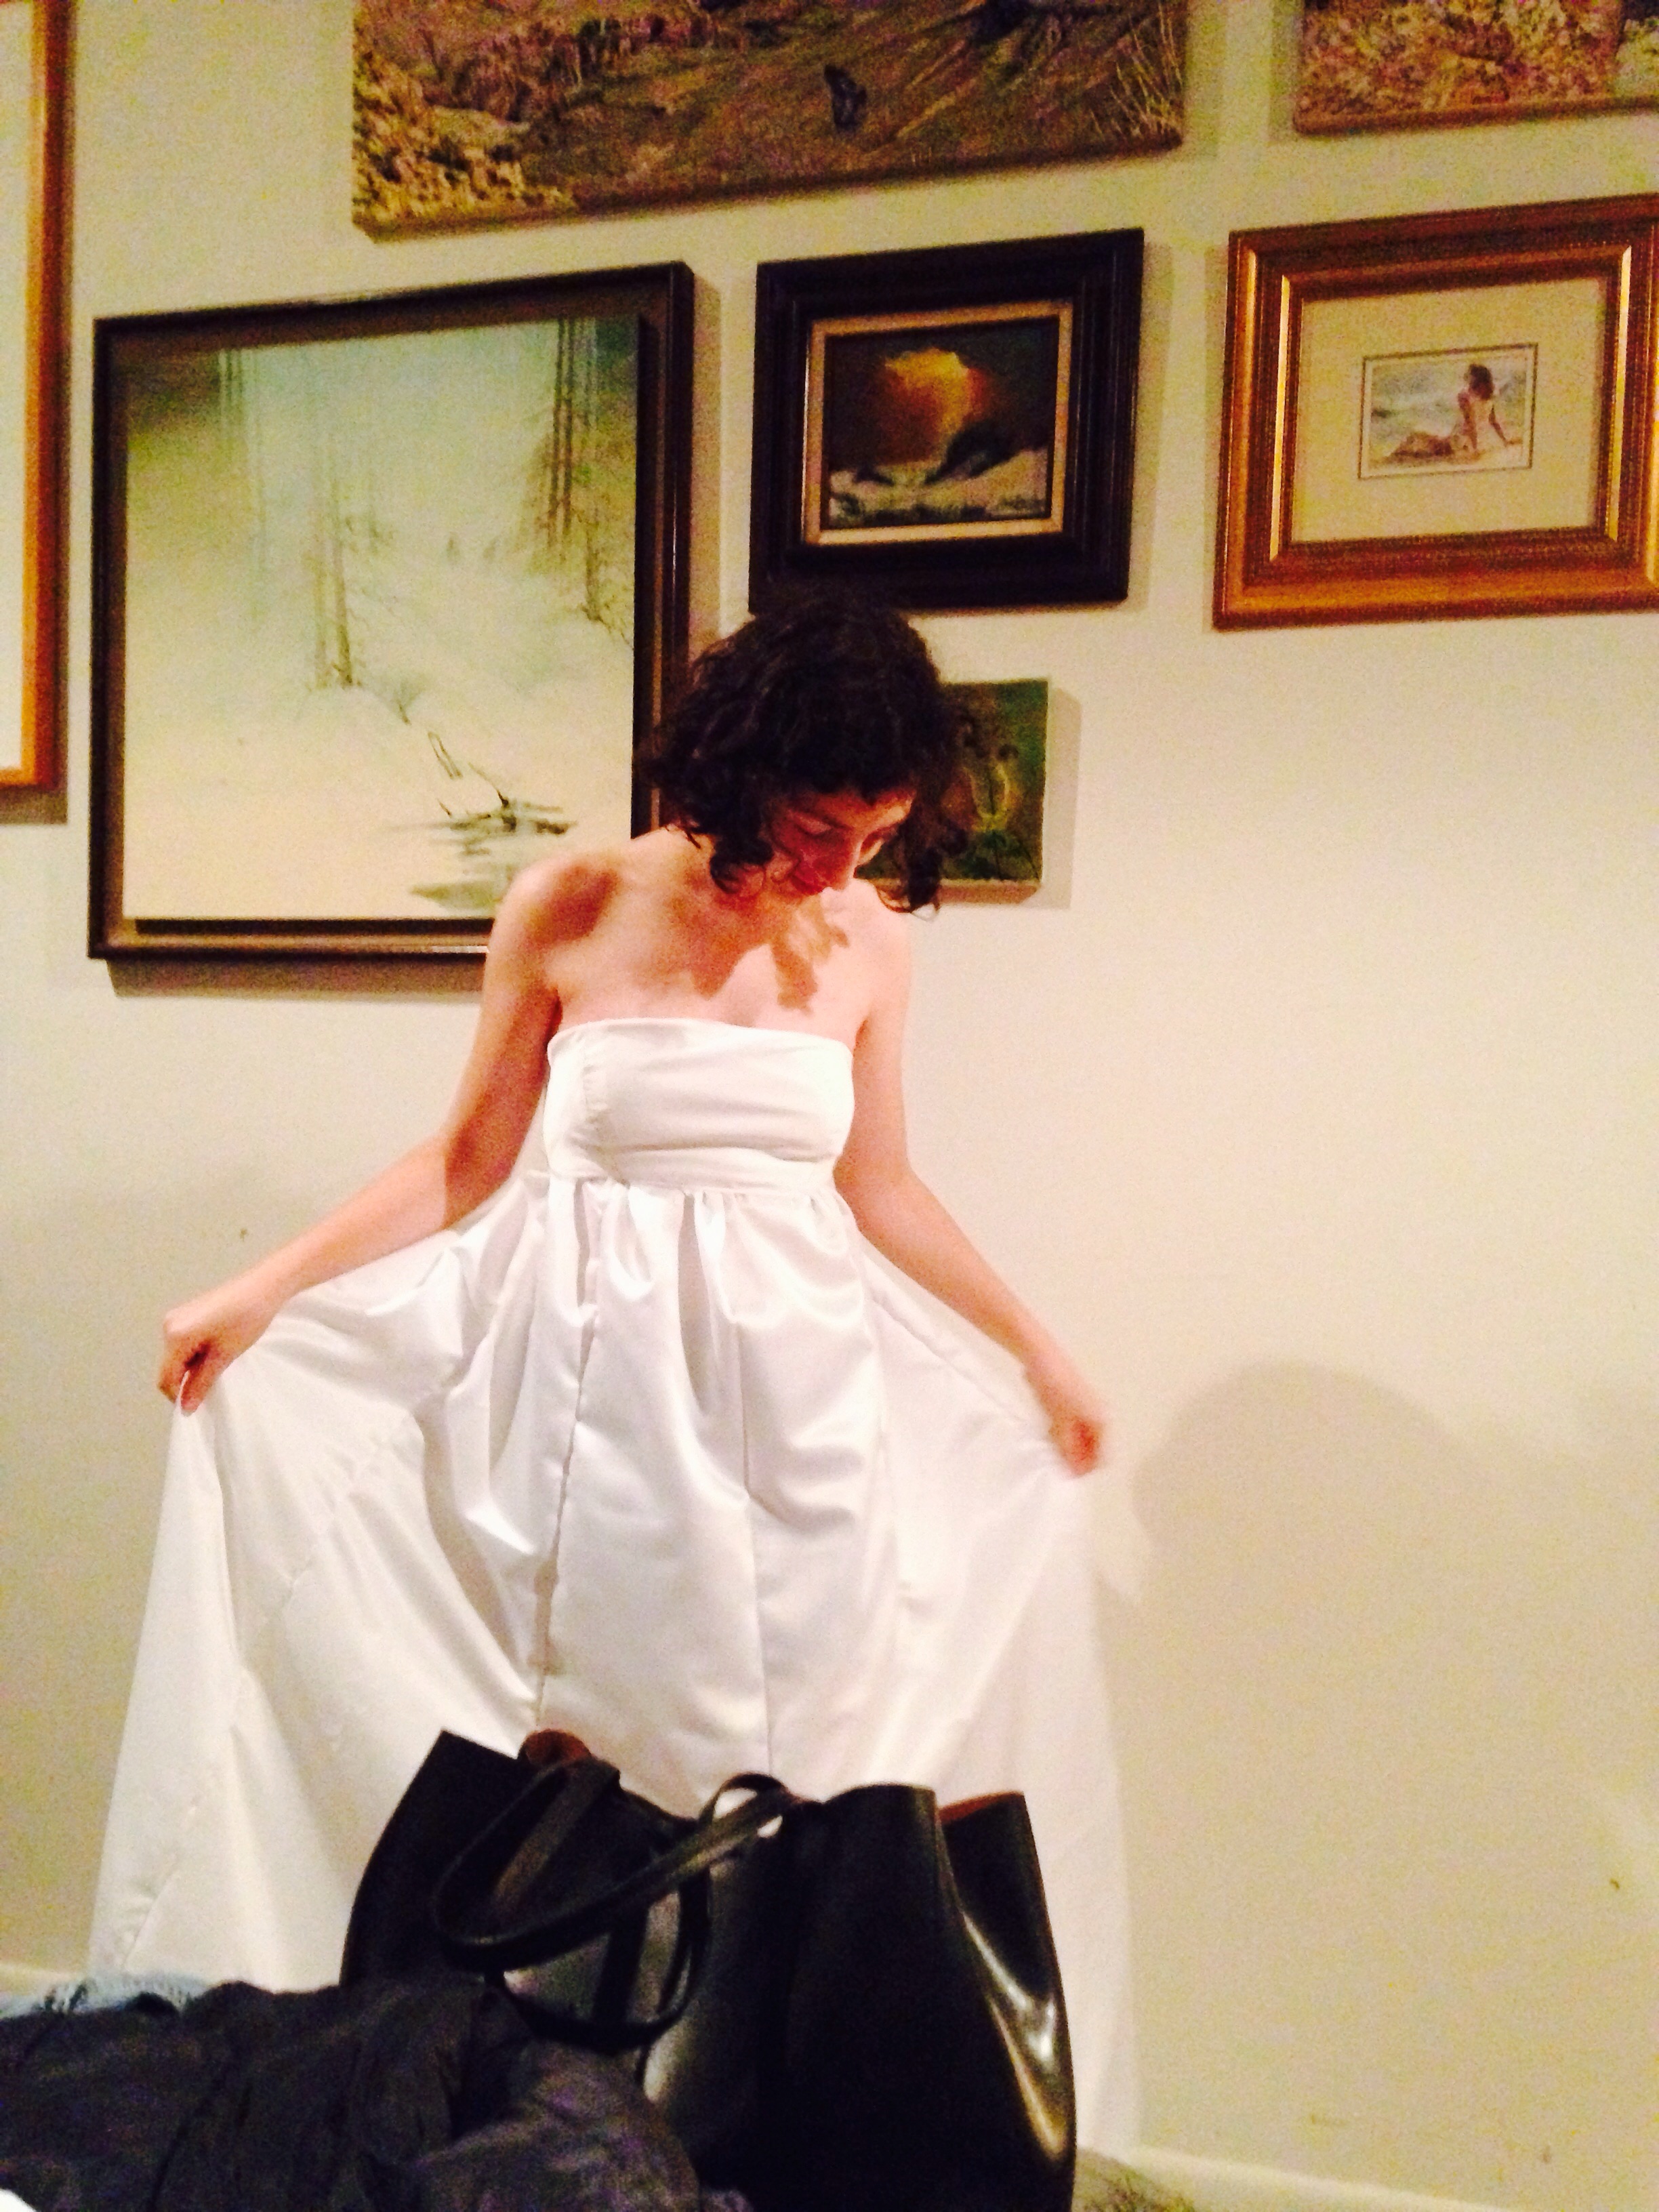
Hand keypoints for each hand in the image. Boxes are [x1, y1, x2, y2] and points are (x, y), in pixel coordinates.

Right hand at [159, 1276, 282, 1412]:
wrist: (264, 1287)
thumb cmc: (247, 1317)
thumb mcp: (224, 1356)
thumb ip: (201, 1383)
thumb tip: (186, 1407)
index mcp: (175, 1335)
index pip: (166, 1378)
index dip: (179, 1396)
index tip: (198, 1406)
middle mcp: (169, 1325)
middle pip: (170, 1367)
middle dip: (188, 1379)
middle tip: (217, 1377)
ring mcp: (176, 1317)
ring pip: (177, 1357)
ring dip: (194, 1366)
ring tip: (222, 1358)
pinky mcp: (186, 1315)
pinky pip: (183, 1344)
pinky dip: (197, 1353)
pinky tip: (218, 1347)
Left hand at [1023, 1345, 1108, 1475]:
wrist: (1041, 1356)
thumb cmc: (1054, 1384)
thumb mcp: (1059, 1423)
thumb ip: (1067, 1448)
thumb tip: (1073, 1470)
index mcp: (1100, 1419)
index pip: (1103, 1456)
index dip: (1086, 1468)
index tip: (1069, 1475)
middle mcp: (1098, 1414)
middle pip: (1092, 1448)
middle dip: (1075, 1456)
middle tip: (1057, 1460)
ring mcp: (1086, 1408)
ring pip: (1080, 1438)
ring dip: (1067, 1445)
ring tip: (1051, 1443)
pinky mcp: (1073, 1404)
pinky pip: (1071, 1427)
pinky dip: (1061, 1433)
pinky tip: (1048, 1429)